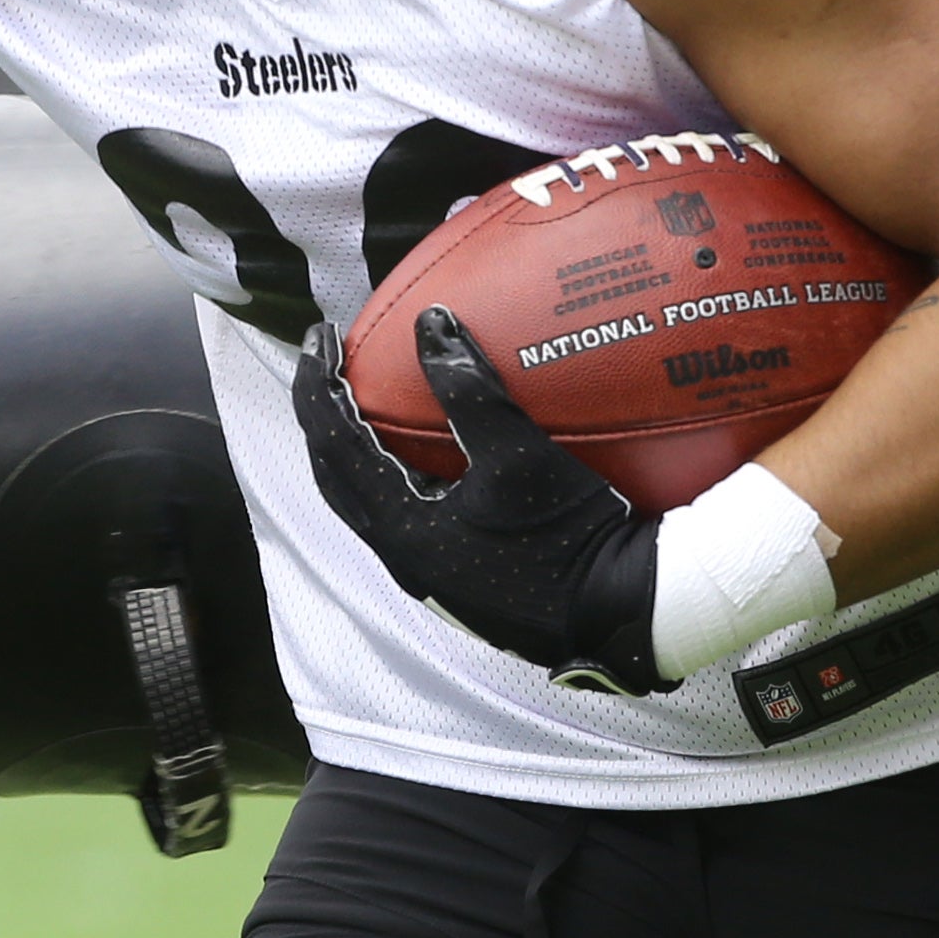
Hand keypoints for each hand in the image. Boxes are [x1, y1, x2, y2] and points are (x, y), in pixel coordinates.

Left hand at [294, 306, 668, 694]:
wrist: (620, 613)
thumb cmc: (570, 533)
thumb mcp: (518, 453)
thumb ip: (468, 386)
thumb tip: (431, 324)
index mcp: (401, 526)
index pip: (333, 442)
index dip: (318, 383)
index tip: (323, 334)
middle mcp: (402, 557)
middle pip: (335, 476)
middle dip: (323, 418)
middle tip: (330, 367)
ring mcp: (428, 576)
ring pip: (364, 502)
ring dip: (354, 451)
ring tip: (362, 404)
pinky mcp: (455, 582)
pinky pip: (400, 518)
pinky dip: (390, 477)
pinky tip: (422, 456)